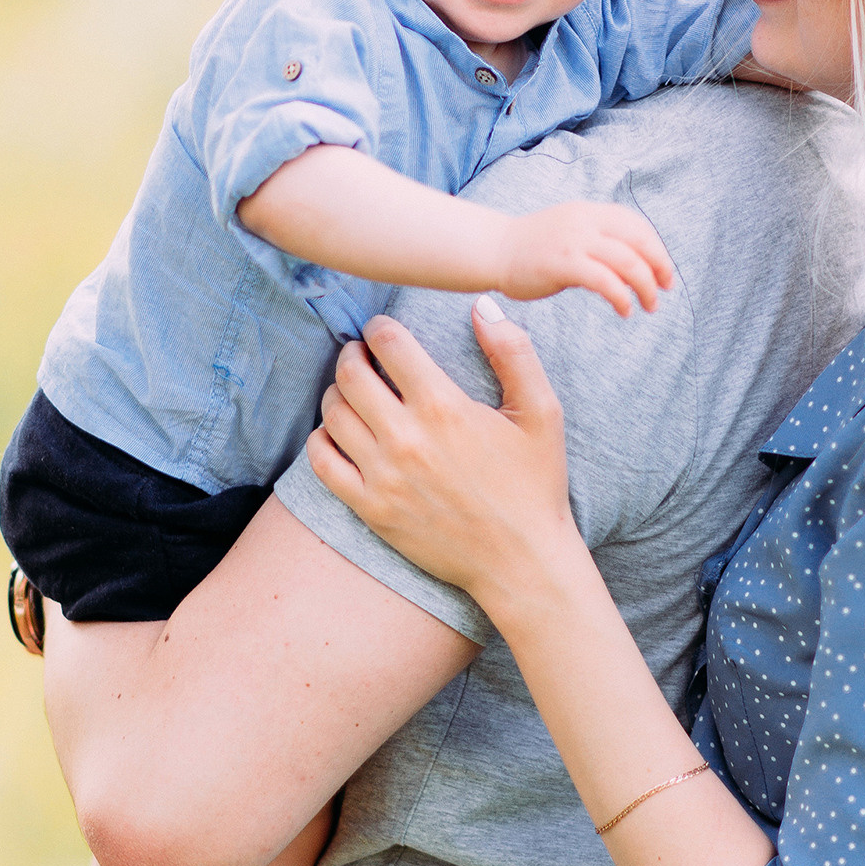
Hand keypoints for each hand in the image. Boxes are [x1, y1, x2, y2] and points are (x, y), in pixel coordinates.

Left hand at [307, 300, 582, 610]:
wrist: (521, 561)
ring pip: (333, 413)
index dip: (380, 327)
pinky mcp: (371, 508)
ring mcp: (383, 476)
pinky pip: (323, 462)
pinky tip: (338, 432)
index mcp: (445, 407)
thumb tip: (481, 305)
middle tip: (362, 356)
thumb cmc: (535, 485)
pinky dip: (322, 438)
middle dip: (352, 354)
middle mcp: (406, 438)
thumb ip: (514, 352)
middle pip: (350, 373)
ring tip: (353, 391)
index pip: (389, 343)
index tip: (382, 330)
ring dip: (337, 392)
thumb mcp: (542, 413)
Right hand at [491, 201, 672, 315]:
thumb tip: (627, 261)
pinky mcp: (564, 263)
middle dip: (659, 266)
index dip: (656, 248)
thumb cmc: (530, 248)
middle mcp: (586, 221)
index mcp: (590, 212)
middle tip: (665, 289)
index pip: (636, 225)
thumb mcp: (569, 231)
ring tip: (649, 306)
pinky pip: (605, 281)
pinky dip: (621, 297)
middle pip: (639, 241)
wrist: (491, 249)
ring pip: (627, 261)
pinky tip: (624, 310)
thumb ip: (596, 239)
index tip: (664, 272)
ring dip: (645, 286)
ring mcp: (575, 241)